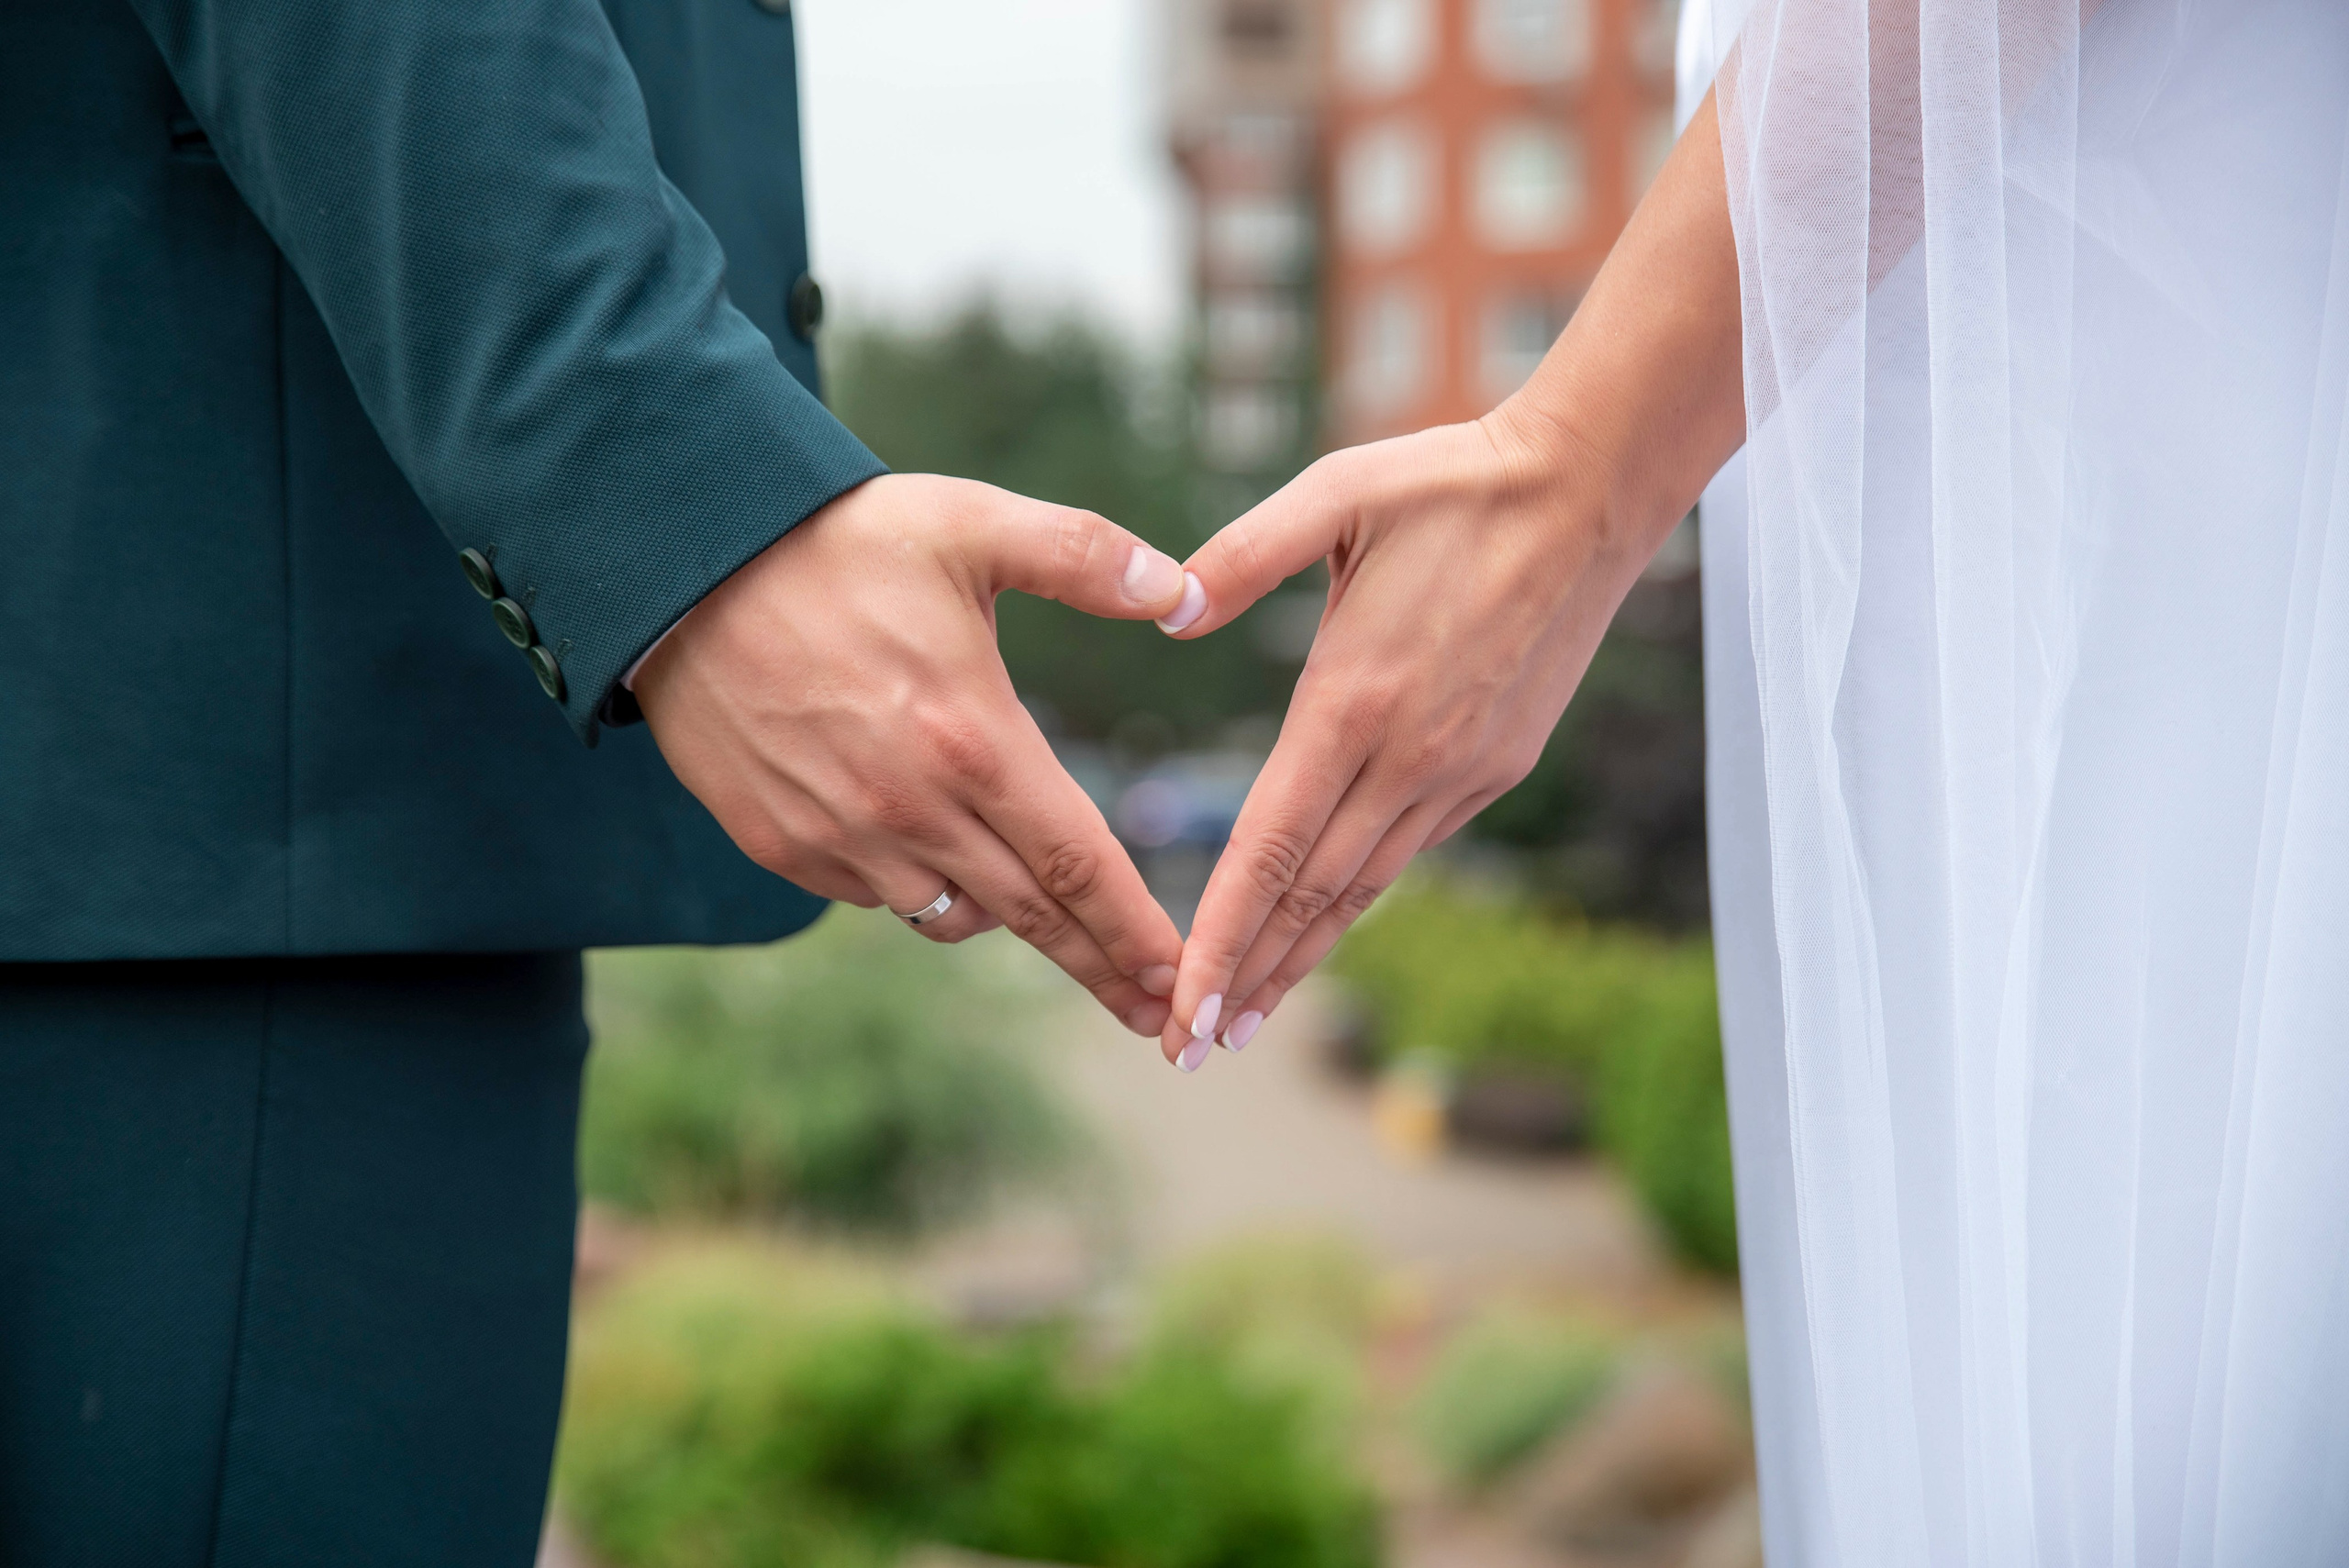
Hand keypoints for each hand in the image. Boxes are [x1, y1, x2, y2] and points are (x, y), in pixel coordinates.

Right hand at [634, 472, 1190, 1035]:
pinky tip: (936, 851)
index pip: (1080, 864)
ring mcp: (839, 837)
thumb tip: (1184, 589)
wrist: (677, 565)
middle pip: (1031, 916)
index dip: (1137, 931)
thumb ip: (1086, 556)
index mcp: (972, 741)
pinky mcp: (780, 845)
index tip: (1184, 978)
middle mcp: (910, 809)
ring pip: (950, 915)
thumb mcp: (969, 524)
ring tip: (1052, 921)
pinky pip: (875, 896)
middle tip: (1161, 1018)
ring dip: (1007, 920)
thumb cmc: (835, 539)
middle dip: (1102, 968)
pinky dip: (919, 886)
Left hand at [1151, 413, 1658, 1066]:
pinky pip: (1410, 850)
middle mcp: (1409, 757)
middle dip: (1247, 978)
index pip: (1271, 847)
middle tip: (1189, 1049)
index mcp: (1354, 701)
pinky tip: (1322, 928)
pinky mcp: (1497, 766)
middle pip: (1312, 895)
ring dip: (1303, 958)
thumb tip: (1166, 611)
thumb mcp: (1335, 492)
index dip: (1223, 935)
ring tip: (1247, 1020)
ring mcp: (1461, 771)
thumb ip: (1242, 555)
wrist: (1592, 490)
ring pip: (1364, 888)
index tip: (1183, 1003)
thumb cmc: (1452, 482)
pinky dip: (1357, 901)